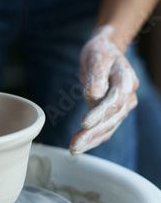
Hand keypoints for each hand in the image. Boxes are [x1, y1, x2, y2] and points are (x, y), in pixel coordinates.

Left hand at [70, 26, 138, 154]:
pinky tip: (80, 147)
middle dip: (93, 132)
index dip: (101, 113)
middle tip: (75, 144)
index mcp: (126, 80)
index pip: (115, 100)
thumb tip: (94, 94)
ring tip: (73, 149)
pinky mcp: (112, 113)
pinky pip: (105, 129)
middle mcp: (128, 96)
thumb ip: (96, 75)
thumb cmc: (100, 53)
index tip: (84, 122)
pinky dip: (93, 139)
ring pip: (109, 127)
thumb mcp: (96, 57)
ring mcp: (122, 107)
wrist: (107, 53)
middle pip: (112, 118)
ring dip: (91, 140)